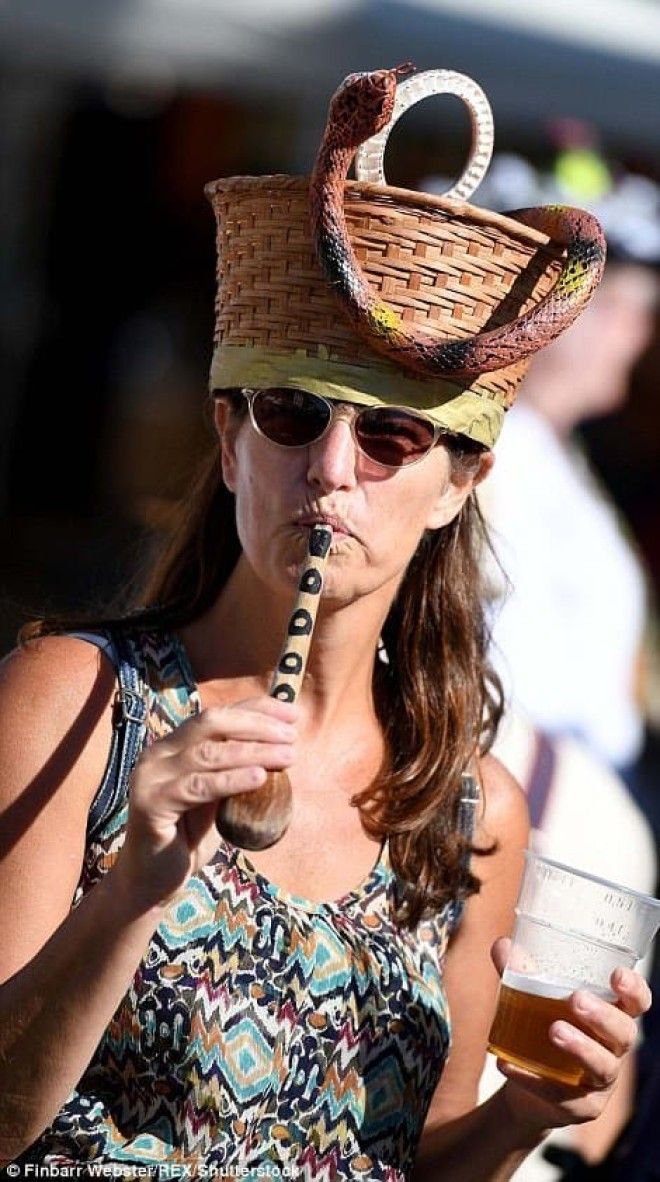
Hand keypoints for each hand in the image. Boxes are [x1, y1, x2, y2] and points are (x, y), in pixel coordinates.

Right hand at [111, 696, 296, 907]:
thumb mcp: (218, 797)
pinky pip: (199, 787)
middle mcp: (159, 753)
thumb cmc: (188, 838)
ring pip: (209, 753)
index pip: (219, 714)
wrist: (152, 882)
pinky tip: (259, 777)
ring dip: (254, 751)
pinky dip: (232, 779)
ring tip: (288, 756)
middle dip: (257, 724)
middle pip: (211, 722)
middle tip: (292, 736)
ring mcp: (151, 776)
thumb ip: (236, 770)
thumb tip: (283, 747)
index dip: (257, 709)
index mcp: (174, 745)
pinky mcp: (151, 803)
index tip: (293, 714)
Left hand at [490, 937, 651, 1135]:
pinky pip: (561, 1094)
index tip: (617, 974)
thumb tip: (504, 945)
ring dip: (581, 1047)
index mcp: (609, 1015)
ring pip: (602, 1066)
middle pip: (623, 1033)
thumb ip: (519, 972)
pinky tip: (508, 1063)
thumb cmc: (541, 1028)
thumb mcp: (531, 997)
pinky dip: (533, 1078)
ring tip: (554, 1030)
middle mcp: (612, 1048)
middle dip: (603, 1016)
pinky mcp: (581, 1107)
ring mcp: (600, 1081)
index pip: (636, 1003)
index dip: (633, 990)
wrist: (527, 1085)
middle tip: (577, 1000)